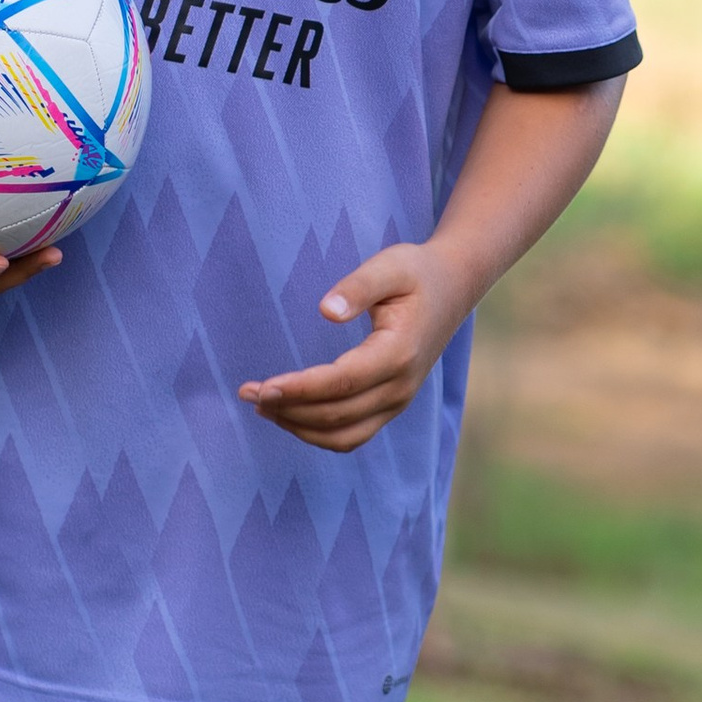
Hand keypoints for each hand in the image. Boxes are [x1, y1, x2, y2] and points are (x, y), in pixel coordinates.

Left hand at [240, 241, 470, 453]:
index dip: (299, 389)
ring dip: (298, 427)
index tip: (262, 386)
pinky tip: (289, 414)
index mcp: (399, 353)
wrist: (453, 287)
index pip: (341, 382)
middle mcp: (400, 386)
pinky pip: (352, 435)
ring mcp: (398, 401)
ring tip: (261, 406)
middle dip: (288, 408)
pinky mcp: (391, 406)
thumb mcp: (390, 265)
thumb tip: (325, 311)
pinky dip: (317, 433)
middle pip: (336, 415)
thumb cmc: (416, 272)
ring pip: (343, 435)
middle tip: (248, 392)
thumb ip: (358, 287)